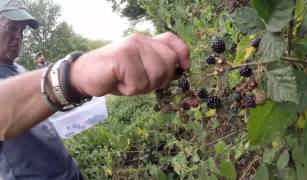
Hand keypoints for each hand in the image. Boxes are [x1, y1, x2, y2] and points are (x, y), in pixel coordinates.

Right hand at [70, 32, 189, 95]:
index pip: (171, 41)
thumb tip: (179, 71)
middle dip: (159, 80)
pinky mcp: (122, 57)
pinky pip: (138, 82)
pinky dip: (129, 90)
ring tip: (127, 82)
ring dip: (142, 87)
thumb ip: (156, 66)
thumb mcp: (139, 70)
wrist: (84, 75)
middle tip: (140, 82)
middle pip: (169, 62)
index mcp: (146, 42)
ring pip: (156, 75)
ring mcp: (131, 47)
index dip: (182, 54)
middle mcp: (140, 41)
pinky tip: (118, 83)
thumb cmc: (114, 76)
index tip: (184, 69)